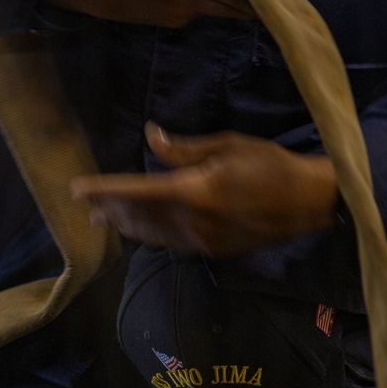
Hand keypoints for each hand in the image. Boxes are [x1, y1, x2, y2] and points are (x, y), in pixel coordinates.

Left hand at [71, 122, 338, 255]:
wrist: (309, 203)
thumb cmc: (271, 165)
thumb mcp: (227, 146)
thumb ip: (183, 149)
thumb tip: (149, 136)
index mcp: (196, 192)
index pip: (137, 191)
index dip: (104, 190)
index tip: (77, 189)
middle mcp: (194, 223)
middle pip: (139, 217)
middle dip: (110, 209)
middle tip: (85, 205)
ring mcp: (204, 242)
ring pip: (153, 235)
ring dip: (126, 225)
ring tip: (104, 220)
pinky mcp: (214, 251)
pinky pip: (172, 243)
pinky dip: (150, 234)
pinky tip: (141, 229)